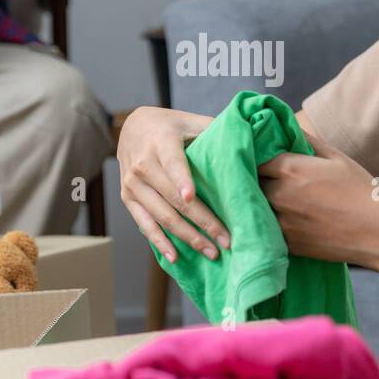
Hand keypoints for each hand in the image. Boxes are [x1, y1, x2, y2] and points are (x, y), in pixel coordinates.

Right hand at [118, 106, 229, 263]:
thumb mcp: (190, 120)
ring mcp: (132, 184)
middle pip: (173, 198)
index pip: (173, 162)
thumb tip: (250, 141)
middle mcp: (142, 164)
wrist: (131, 126)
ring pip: (162, 216)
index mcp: (161, 141)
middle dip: (202, 221)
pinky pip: (144, 224)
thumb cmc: (169, 125)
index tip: (191, 197)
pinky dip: (160, 242)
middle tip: (225, 239)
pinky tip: (176, 257)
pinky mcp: (128, 198)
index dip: (181, 180)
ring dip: (187, 237)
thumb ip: (214, 130)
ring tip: (210, 252)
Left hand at [259, 132, 378, 268]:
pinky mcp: (286, 244)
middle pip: (252, 184)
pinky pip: (266, 231)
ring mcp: (280, 222)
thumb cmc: (361, 192)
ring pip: (255, 209)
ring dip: (259, 204)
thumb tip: (287, 126)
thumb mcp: (337, 158)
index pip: (255, 159)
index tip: (263, 160)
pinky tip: (283, 222)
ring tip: (273, 201)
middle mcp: (279, 195)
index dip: (257, 159)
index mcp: (290, 169)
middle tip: (266, 180)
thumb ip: (308, 141)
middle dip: (256, 181)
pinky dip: (268, 226)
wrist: (378, 234)